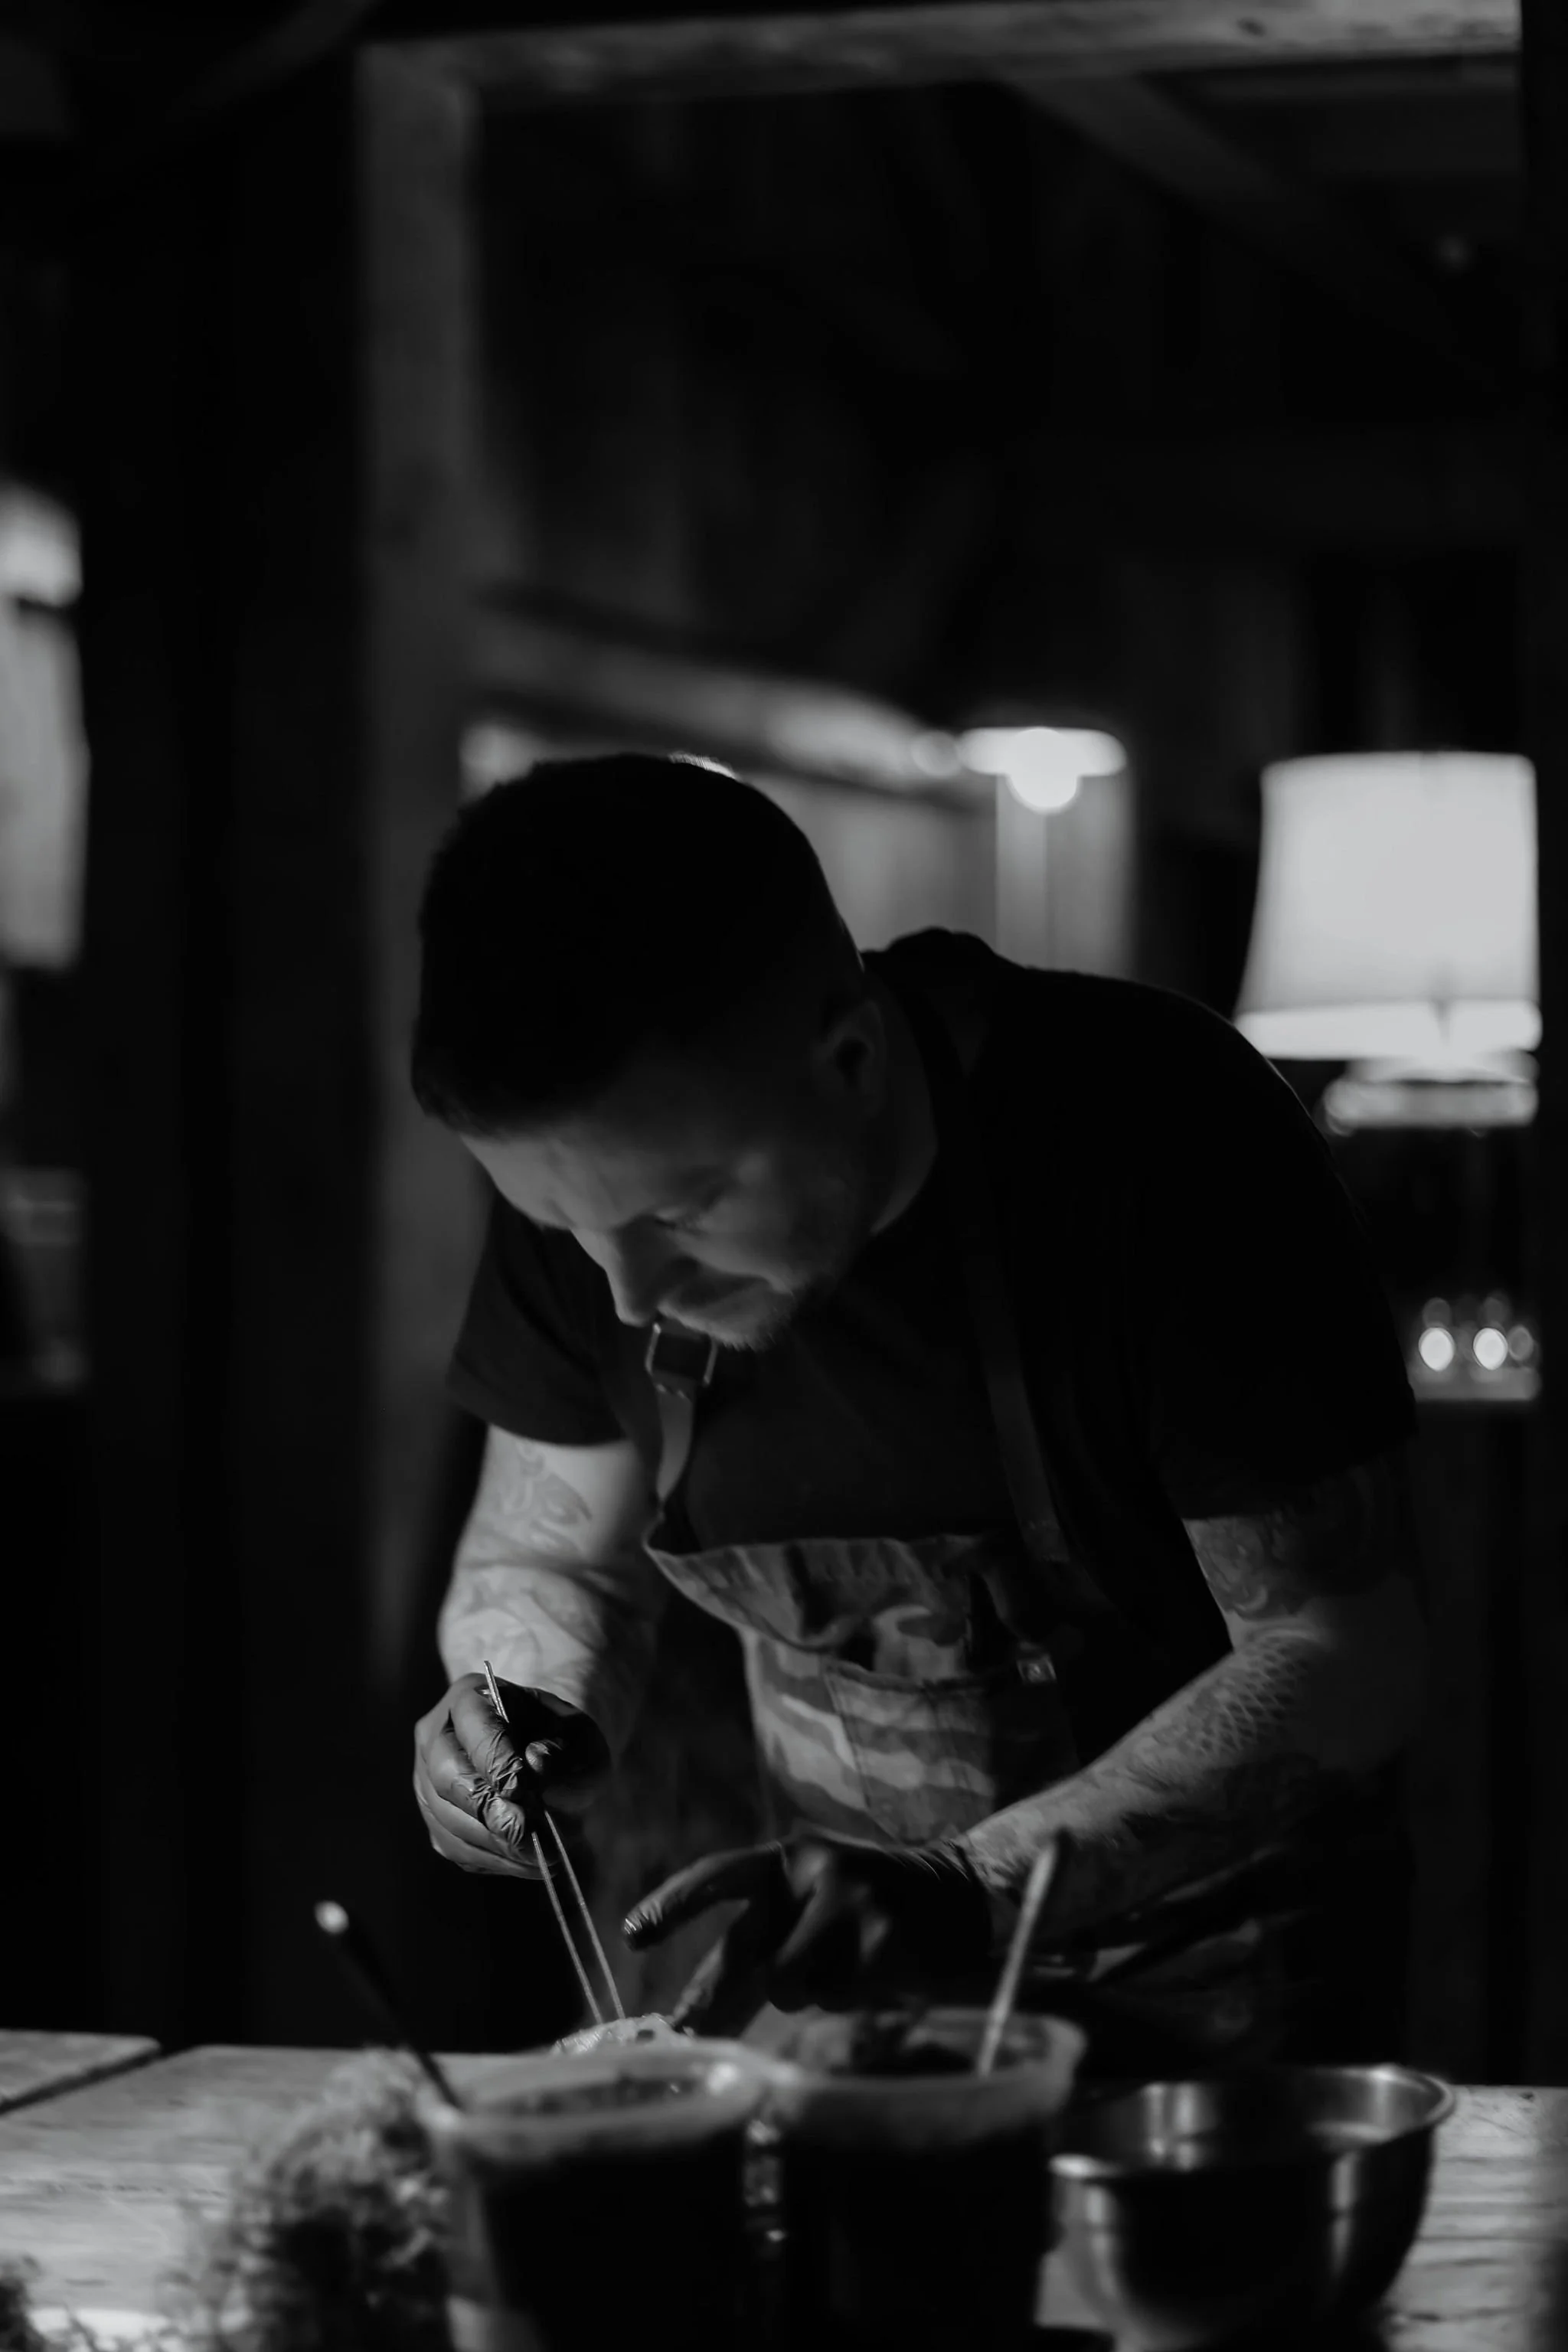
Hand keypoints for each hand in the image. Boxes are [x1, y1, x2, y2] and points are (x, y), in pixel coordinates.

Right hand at [413, 1673, 609, 1879]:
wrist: (547, 1761)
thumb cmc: (564, 1743)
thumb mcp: (582, 1738)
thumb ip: (568, 1752)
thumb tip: (536, 1764)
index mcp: (470, 1697)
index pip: (472, 1726)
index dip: (495, 1759)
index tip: (524, 1788)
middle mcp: (437, 1736)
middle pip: (445, 1774)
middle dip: (487, 1807)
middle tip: (524, 1830)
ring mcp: (428, 1781)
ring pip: (446, 1817)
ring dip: (493, 1841)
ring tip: (538, 1853)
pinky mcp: (436, 1820)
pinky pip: (453, 1846)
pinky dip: (492, 1858)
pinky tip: (525, 1861)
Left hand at [623, 1834, 993, 2034]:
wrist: (955, 1897)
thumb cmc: (861, 1914)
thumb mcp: (805, 1911)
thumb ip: (752, 1952)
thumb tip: (689, 2018)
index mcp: (786, 1857)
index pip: (719, 1875)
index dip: (673, 1903)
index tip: (631, 1935)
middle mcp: (814, 1867)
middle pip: (749, 1953)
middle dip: (721, 1998)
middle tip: (687, 2026)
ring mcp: (852, 1898)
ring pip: (789, 1986)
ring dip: (808, 1993)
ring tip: (845, 1966)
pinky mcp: (885, 1936)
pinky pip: (836, 1998)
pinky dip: (850, 1998)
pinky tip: (877, 1971)